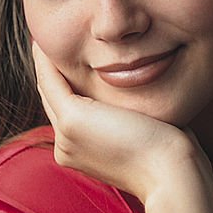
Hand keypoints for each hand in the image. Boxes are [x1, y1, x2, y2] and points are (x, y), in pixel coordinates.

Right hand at [32, 43, 212, 212]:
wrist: (171, 175)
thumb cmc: (168, 157)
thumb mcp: (142, 136)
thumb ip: (127, 121)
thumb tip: (133, 107)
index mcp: (80, 153)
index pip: (66, 111)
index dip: (63, 84)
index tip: (65, 58)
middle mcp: (66, 147)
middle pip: (53, 99)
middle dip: (50, 70)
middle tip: (45, 41)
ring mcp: (66, 136)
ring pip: (48, 89)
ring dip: (42, 61)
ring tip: (41, 37)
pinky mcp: (73, 120)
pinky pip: (51, 80)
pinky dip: (45, 59)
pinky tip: (43, 40)